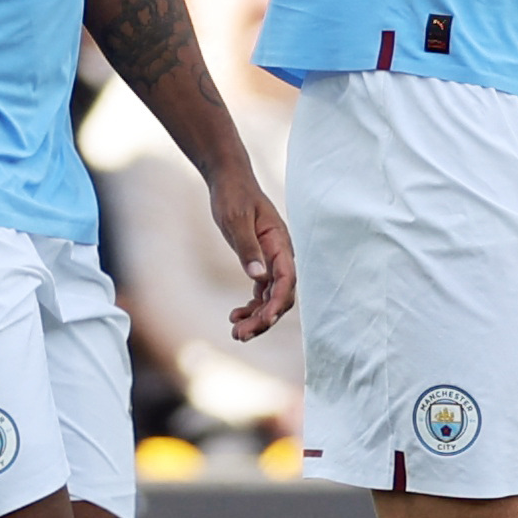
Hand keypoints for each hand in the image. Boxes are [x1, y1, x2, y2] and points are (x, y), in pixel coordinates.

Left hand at [210, 164, 296, 338]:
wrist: (230, 181)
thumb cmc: (233, 196)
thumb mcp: (236, 220)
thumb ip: (248, 248)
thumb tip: (258, 278)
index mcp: (280, 243)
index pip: (286, 280)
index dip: (277, 303)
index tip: (264, 320)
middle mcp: (280, 255)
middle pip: (281, 295)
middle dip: (264, 318)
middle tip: (240, 335)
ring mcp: (272, 260)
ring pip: (271, 297)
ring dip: (257, 317)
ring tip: (236, 333)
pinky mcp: (261, 262)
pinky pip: (262, 292)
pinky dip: (252, 307)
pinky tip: (235, 316)